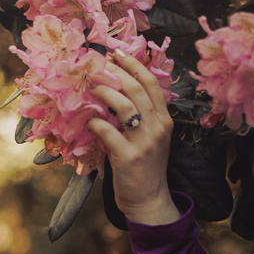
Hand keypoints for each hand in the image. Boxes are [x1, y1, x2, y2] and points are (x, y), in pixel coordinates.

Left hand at [88, 50, 176, 222]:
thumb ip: (142, 115)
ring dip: (105, 93)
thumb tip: (118, 89)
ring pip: (125, 106)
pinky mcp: (128, 157)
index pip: (152, 83)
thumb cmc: (146, 166)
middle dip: (116, 72)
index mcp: (164, 119)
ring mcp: (144, 141)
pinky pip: (108, 131)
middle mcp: (157, 127)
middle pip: (137, 89)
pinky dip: (96, 122)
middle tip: (99, 65)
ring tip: (92, 88)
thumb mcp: (152, 136)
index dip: (134, 64)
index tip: (117, 53)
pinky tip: (88, 119)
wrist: (150, 199)